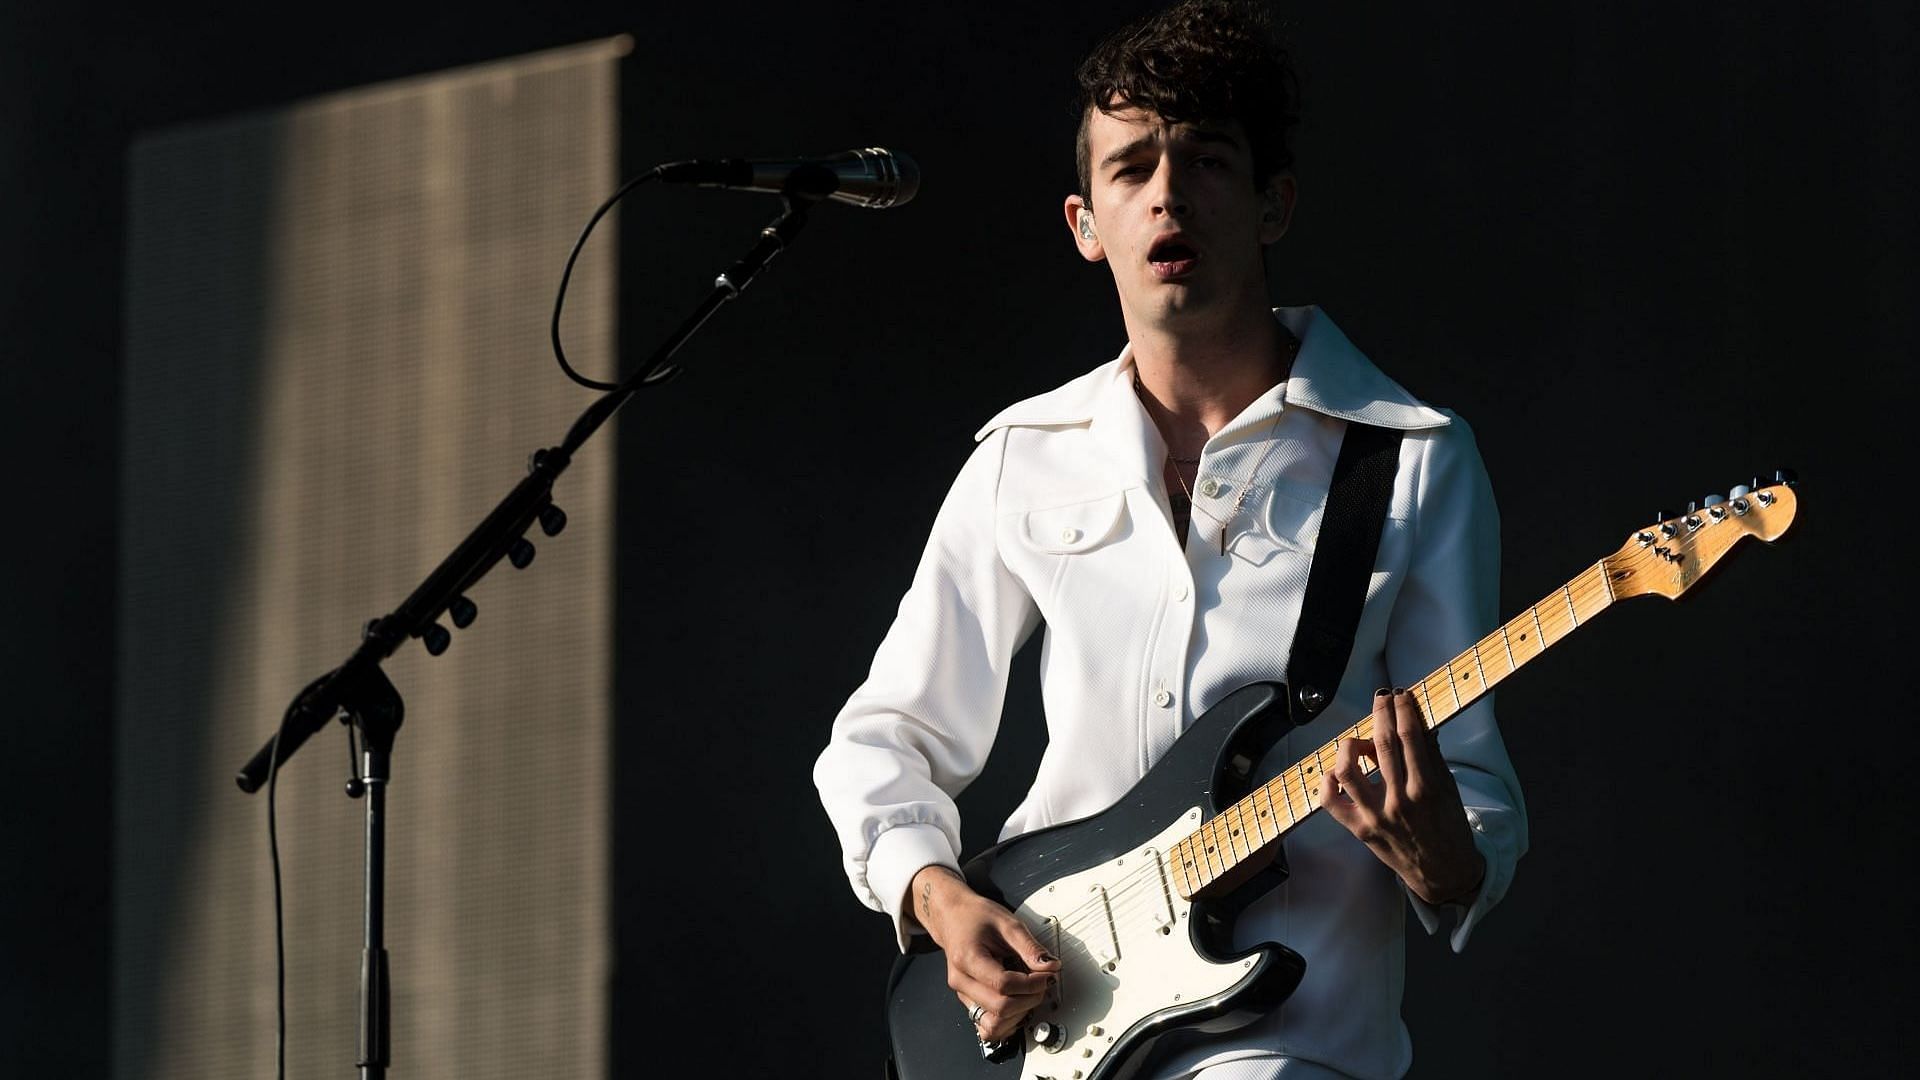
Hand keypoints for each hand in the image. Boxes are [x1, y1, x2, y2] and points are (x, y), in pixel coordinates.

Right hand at [909, 865, 1060, 1042]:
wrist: (953, 918)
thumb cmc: (976, 917)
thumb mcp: (1007, 923)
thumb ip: (1030, 947)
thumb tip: (1050, 967)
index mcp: (967, 958)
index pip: (1003, 985)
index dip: (1031, 984)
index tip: (1046, 975)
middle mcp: (961, 981)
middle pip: (1000, 1009)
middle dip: (1029, 999)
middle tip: (1042, 983)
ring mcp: (963, 995)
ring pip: (993, 1024)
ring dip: (1019, 1014)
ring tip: (1030, 994)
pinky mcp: (970, 1002)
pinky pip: (988, 1027)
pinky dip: (1007, 1023)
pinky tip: (1018, 1005)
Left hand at [1318, 688, 1485, 905]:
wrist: (1443, 873)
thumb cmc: (1449, 828)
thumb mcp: (1449, 790)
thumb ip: (1432, 756)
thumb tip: (1420, 721)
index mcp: (1425, 789)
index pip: (1410, 737)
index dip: (1403, 709)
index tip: (1401, 695)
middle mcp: (1398, 801)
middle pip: (1381, 744)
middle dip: (1381, 713)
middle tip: (1383, 697)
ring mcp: (1375, 816)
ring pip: (1348, 770)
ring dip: (1351, 745)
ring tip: (1361, 741)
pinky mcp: (1359, 829)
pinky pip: (1330, 801)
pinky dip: (1328, 781)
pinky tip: (1339, 771)